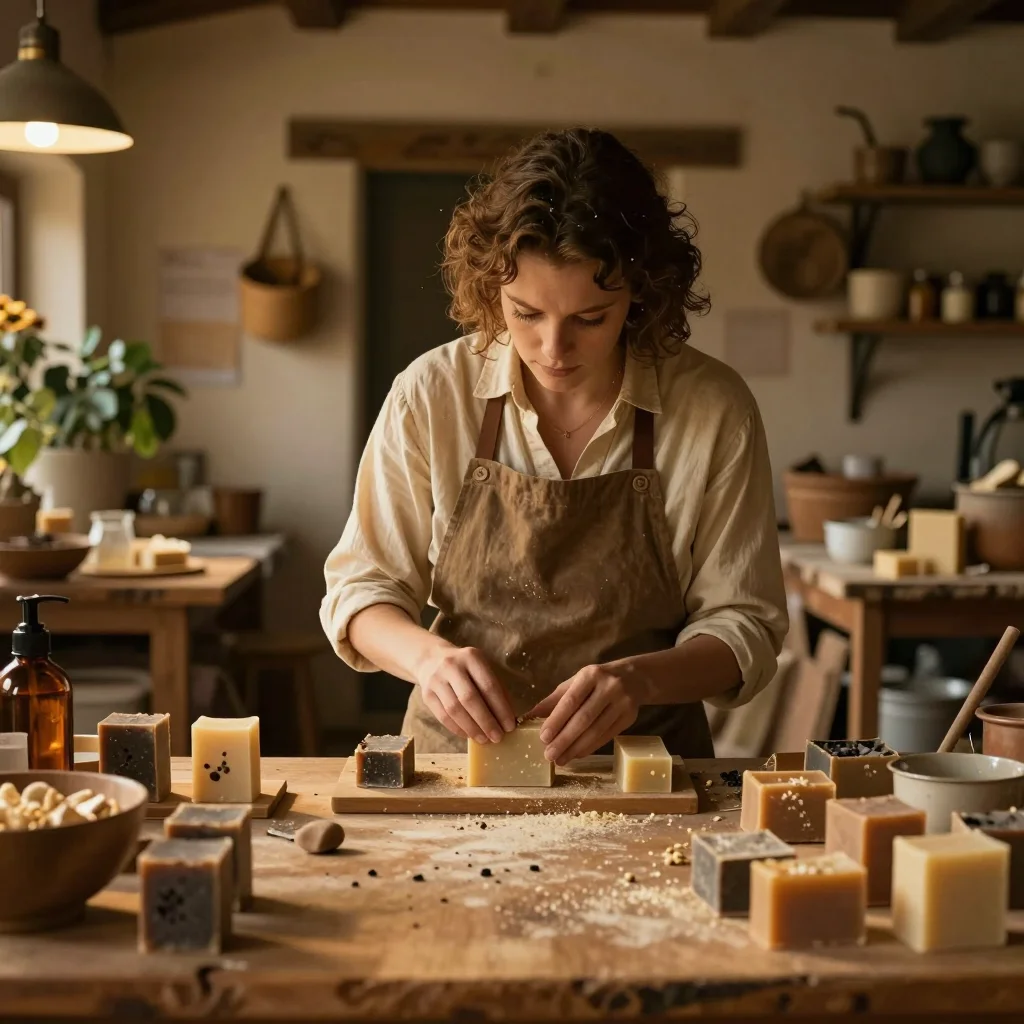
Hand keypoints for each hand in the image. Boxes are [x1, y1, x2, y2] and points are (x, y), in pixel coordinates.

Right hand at [415, 644, 515, 743]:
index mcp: (472, 657)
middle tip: (497, 737)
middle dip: (486, 721)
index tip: (509, 726)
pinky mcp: (426, 695)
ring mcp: (436, 680)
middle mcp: (452, 666)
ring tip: (484, 739)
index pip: (489, 686)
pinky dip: (458, 729)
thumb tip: (507, 718)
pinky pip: (443, 716)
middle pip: (470, 699)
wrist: (431, 659)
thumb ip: (496, 689)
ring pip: (455, 710)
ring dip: (472, 728)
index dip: (501, 708)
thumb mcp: (482, 669)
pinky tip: (469, 735)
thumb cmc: (465, 668)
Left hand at [528, 662, 644, 764]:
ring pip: (596, 731)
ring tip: (560, 759)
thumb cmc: (597, 680)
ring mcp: (622, 703)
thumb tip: (531, 715)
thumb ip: (555, 699)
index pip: (571, 700)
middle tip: (549, 754)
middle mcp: (609, 687)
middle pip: (584, 718)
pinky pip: (606, 736)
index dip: (557, 720)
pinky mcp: (629, 718)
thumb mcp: (576, 682)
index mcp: (591, 675)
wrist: (634, 678)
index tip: (543, 737)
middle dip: (565, 739)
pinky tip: (577, 754)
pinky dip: (590, 747)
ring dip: (576, 748)